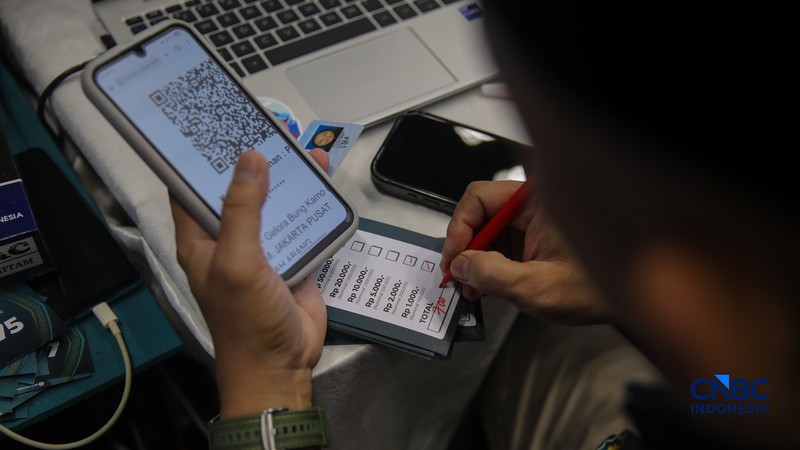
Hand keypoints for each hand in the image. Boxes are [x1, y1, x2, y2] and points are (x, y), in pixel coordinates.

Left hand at [171, 149, 329, 417]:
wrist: (282, 365)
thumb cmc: (246, 322)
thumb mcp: (237, 261)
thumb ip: (243, 210)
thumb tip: (250, 159)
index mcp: (201, 239)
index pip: (190, 187)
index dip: (198, 157)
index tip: (213, 125)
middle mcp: (228, 238)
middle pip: (238, 188)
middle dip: (252, 160)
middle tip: (265, 126)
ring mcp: (262, 247)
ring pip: (273, 201)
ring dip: (286, 177)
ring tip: (298, 145)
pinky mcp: (292, 256)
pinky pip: (300, 221)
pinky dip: (311, 201)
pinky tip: (322, 179)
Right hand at [440, 180, 611, 324]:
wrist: (629, 297)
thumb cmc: (597, 287)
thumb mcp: (538, 287)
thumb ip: (493, 275)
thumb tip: (461, 265)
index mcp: (537, 201)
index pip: (480, 198)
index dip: (459, 229)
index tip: (453, 258)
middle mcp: (534, 205)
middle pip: (482, 213)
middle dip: (466, 246)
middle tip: (458, 275)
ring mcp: (535, 221)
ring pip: (489, 230)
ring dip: (476, 258)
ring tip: (473, 286)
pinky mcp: (536, 237)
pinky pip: (503, 242)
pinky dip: (491, 263)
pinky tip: (487, 284)